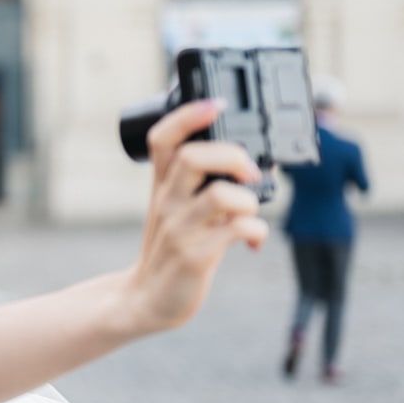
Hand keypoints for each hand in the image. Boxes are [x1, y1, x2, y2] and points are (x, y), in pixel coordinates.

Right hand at [123, 99, 268, 333]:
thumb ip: (203, 184)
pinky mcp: (194, 256)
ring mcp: (179, 229)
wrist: (147, 298)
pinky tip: (252, 242)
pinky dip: (257, 232)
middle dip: (232, 156)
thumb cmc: (171, 248)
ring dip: (249, 200)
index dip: (188, 115)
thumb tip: (249, 161)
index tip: (217, 103)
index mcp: (162, 186)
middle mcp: (167, 202)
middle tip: (249, 173)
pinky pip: (237, 232)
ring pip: (221, 196)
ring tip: (250, 213)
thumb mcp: (177, 209)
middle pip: (192, 157)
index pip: (162, 138)